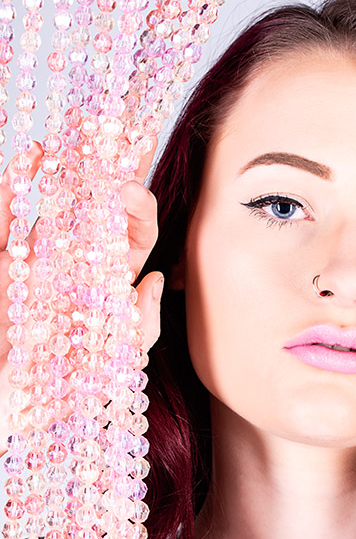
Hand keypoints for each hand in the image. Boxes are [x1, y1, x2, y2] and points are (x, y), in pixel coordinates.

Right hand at [0, 140, 162, 452]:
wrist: (4, 406)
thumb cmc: (55, 399)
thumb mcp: (110, 370)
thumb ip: (138, 329)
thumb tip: (156, 279)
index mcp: (108, 290)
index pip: (134, 239)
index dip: (139, 210)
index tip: (131, 190)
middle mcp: (76, 269)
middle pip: (102, 210)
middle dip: (115, 170)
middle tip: (124, 135)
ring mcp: (36, 261)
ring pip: (57, 203)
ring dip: (70, 167)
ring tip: (80, 132)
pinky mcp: (1, 262)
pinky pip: (8, 216)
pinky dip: (18, 183)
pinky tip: (35, 155)